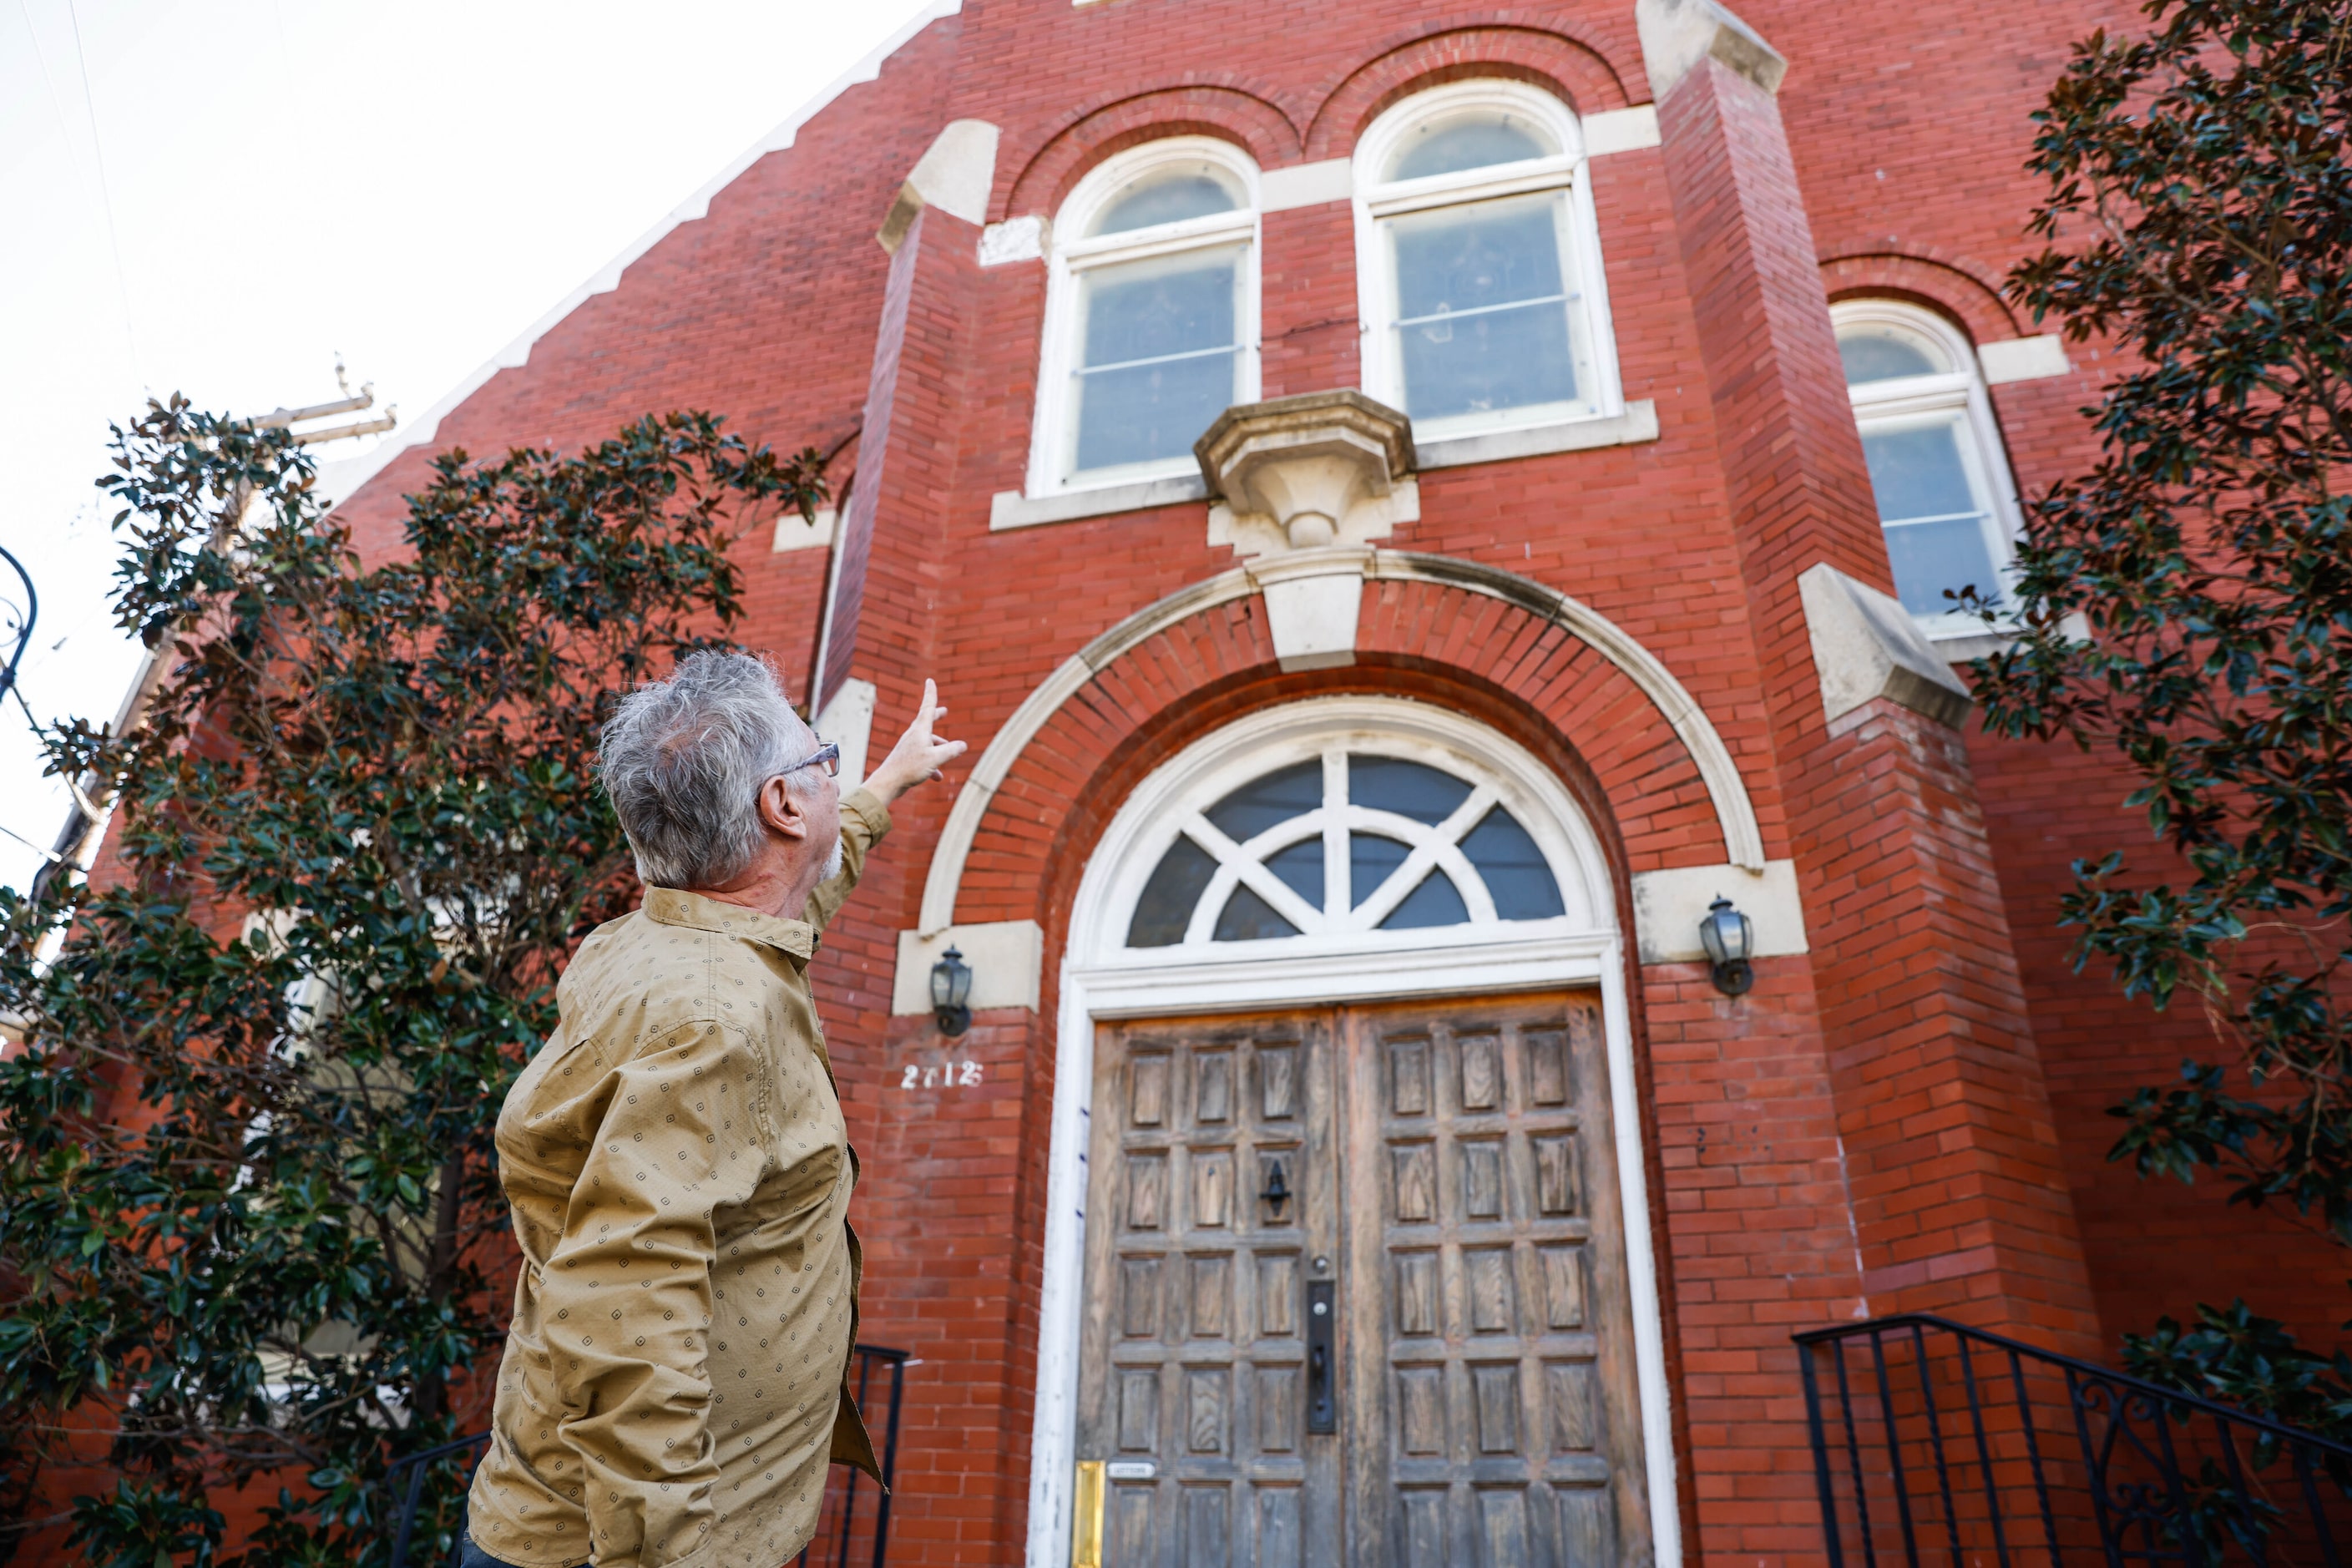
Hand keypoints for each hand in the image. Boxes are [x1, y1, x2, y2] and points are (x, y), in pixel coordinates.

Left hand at [862, 679, 965, 804]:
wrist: (888, 782)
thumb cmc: (910, 768)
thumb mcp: (935, 758)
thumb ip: (951, 750)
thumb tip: (963, 745)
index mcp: (920, 730)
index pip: (927, 707)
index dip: (930, 693)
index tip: (930, 681)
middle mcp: (913, 735)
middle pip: (927, 721)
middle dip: (936, 716)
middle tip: (944, 711)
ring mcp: (909, 746)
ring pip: (928, 742)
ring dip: (939, 747)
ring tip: (947, 757)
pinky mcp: (907, 758)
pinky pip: (924, 757)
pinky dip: (933, 764)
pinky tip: (937, 776)